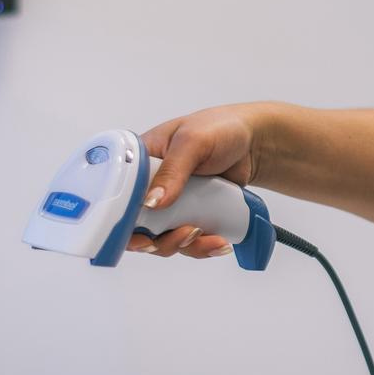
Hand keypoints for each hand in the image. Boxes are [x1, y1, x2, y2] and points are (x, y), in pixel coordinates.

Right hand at [127, 104, 269, 258]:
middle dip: (157, 239)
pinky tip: (218, 241)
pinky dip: (202, 246)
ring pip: (164, 238)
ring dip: (183, 244)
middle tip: (181, 233)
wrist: (254, 143)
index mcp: (141, 163)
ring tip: (203, 234)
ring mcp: (172, 205)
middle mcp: (151, 187)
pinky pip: (189, 241)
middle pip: (139, 226)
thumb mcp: (192, 141)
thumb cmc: (219, 128)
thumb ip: (172, 171)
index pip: (119, 195)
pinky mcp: (192, 216)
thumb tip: (151, 202)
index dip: (122, 220)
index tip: (138, 235)